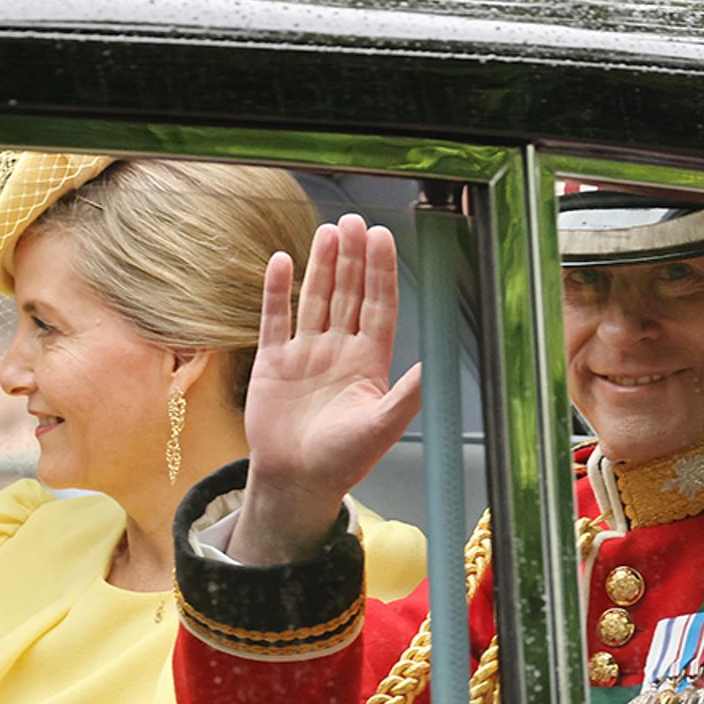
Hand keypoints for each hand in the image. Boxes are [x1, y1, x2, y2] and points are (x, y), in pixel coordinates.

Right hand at [230, 214, 420, 564]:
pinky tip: (283, 263)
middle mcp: (339, 351)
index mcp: (370, 363)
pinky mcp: (272, 362)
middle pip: (348, 293)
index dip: (381, 272)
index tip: (382, 238)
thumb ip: (406, 395)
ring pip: (315, 299)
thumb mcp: (382, 428)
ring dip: (322, 265)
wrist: (295, 482)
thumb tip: (431, 367)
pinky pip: (275, 318)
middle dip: (353, 258)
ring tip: (329, 232)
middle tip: (355, 221)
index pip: (378, 306)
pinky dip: (278, 290)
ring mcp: (305, 354)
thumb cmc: (342, 461)